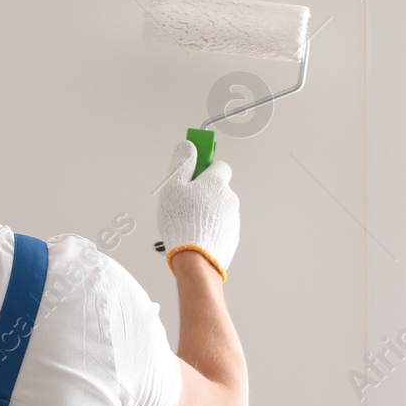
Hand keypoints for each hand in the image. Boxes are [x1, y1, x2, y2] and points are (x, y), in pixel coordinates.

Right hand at [156, 139, 239, 280]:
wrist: (195, 260)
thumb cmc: (182, 222)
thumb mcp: (173, 186)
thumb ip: (182, 162)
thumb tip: (188, 145)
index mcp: (216, 183)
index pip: (218, 164)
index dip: (205, 166)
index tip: (194, 167)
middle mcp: (229, 199)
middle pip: (217, 189)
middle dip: (202, 193)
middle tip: (183, 201)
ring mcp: (232, 219)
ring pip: (218, 209)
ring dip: (206, 212)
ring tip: (186, 223)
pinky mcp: (231, 237)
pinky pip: (219, 227)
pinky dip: (209, 229)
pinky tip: (194, 235)